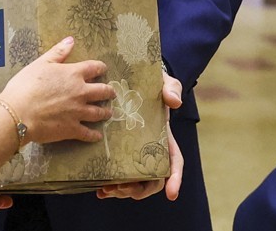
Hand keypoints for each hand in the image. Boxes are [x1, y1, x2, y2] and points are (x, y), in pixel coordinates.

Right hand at [0, 36, 114, 144]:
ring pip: (99, 112)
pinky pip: (88, 133)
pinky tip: (98, 136)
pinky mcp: (72, 129)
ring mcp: (78, 112)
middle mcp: (81, 93)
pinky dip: (94, 136)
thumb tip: (71, 39)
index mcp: (73, 74)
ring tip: (109, 113)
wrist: (19, 113)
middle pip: (102, 91)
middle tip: (112, 93)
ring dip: (105, 112)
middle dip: (109, 92)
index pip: (94, 68)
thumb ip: (58, 52)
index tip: (103, 69)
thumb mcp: (41, 63)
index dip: (101, 68)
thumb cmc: (26, 85)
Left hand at [97, 72, 183, 201]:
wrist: (135, 81)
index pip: (174, 162)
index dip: (175, 179)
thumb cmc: (153, 84)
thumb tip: (175, 102)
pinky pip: (117, 175)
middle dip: (140, 189)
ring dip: (122, 190)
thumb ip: (171, 88)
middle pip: (152, 180)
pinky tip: (100, 190)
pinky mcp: (119, 152)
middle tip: (123, 189)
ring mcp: (134, 153)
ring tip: (107, 189)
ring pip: (134, 182)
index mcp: (164, 138)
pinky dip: (110, 186)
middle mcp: (151, 150)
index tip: (172, 194)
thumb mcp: (164, 82)